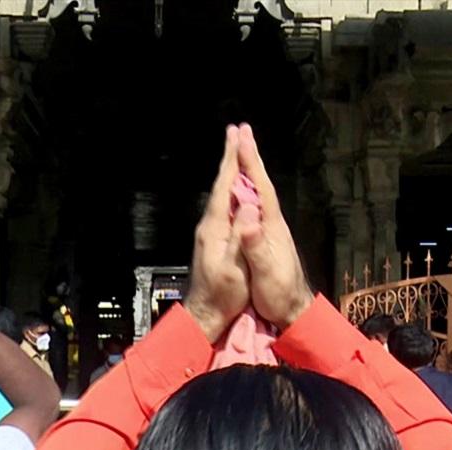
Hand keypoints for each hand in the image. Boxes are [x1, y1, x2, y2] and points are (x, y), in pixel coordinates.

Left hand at [184, 126, 252, 341]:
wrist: (204, 314)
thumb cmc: (222, 296)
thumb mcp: (234, 269)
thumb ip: (241, 238)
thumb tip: (247, 208)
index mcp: (214, 229)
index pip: (224, 187)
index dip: (232, 161)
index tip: (236, 137)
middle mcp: (209, 226)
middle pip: (221, 186)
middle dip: (229, 159)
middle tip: (235, 132)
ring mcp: (210, 234)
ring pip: (222, 194)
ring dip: (230, 172)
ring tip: (236, 154)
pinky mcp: (213, 241)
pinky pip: (224, 206)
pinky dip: (231, 190)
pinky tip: (236, 190)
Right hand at [235, 124, 312, 328]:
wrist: (294, 310)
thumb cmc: (279, 295)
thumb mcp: (267, 274)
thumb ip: (257, 247)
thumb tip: (249, 220)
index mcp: (272, 228)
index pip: (261, 189)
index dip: (251, 164)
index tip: (241, 139)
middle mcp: (273, 224)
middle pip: (261, 184)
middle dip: (250, 157)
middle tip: (242, 131)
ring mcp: (271, 230)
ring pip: (258, 192)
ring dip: (249, 170)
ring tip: (241, 150)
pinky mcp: (266, 238)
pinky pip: (255, 205)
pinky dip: (247, 190)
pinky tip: (242, 188)